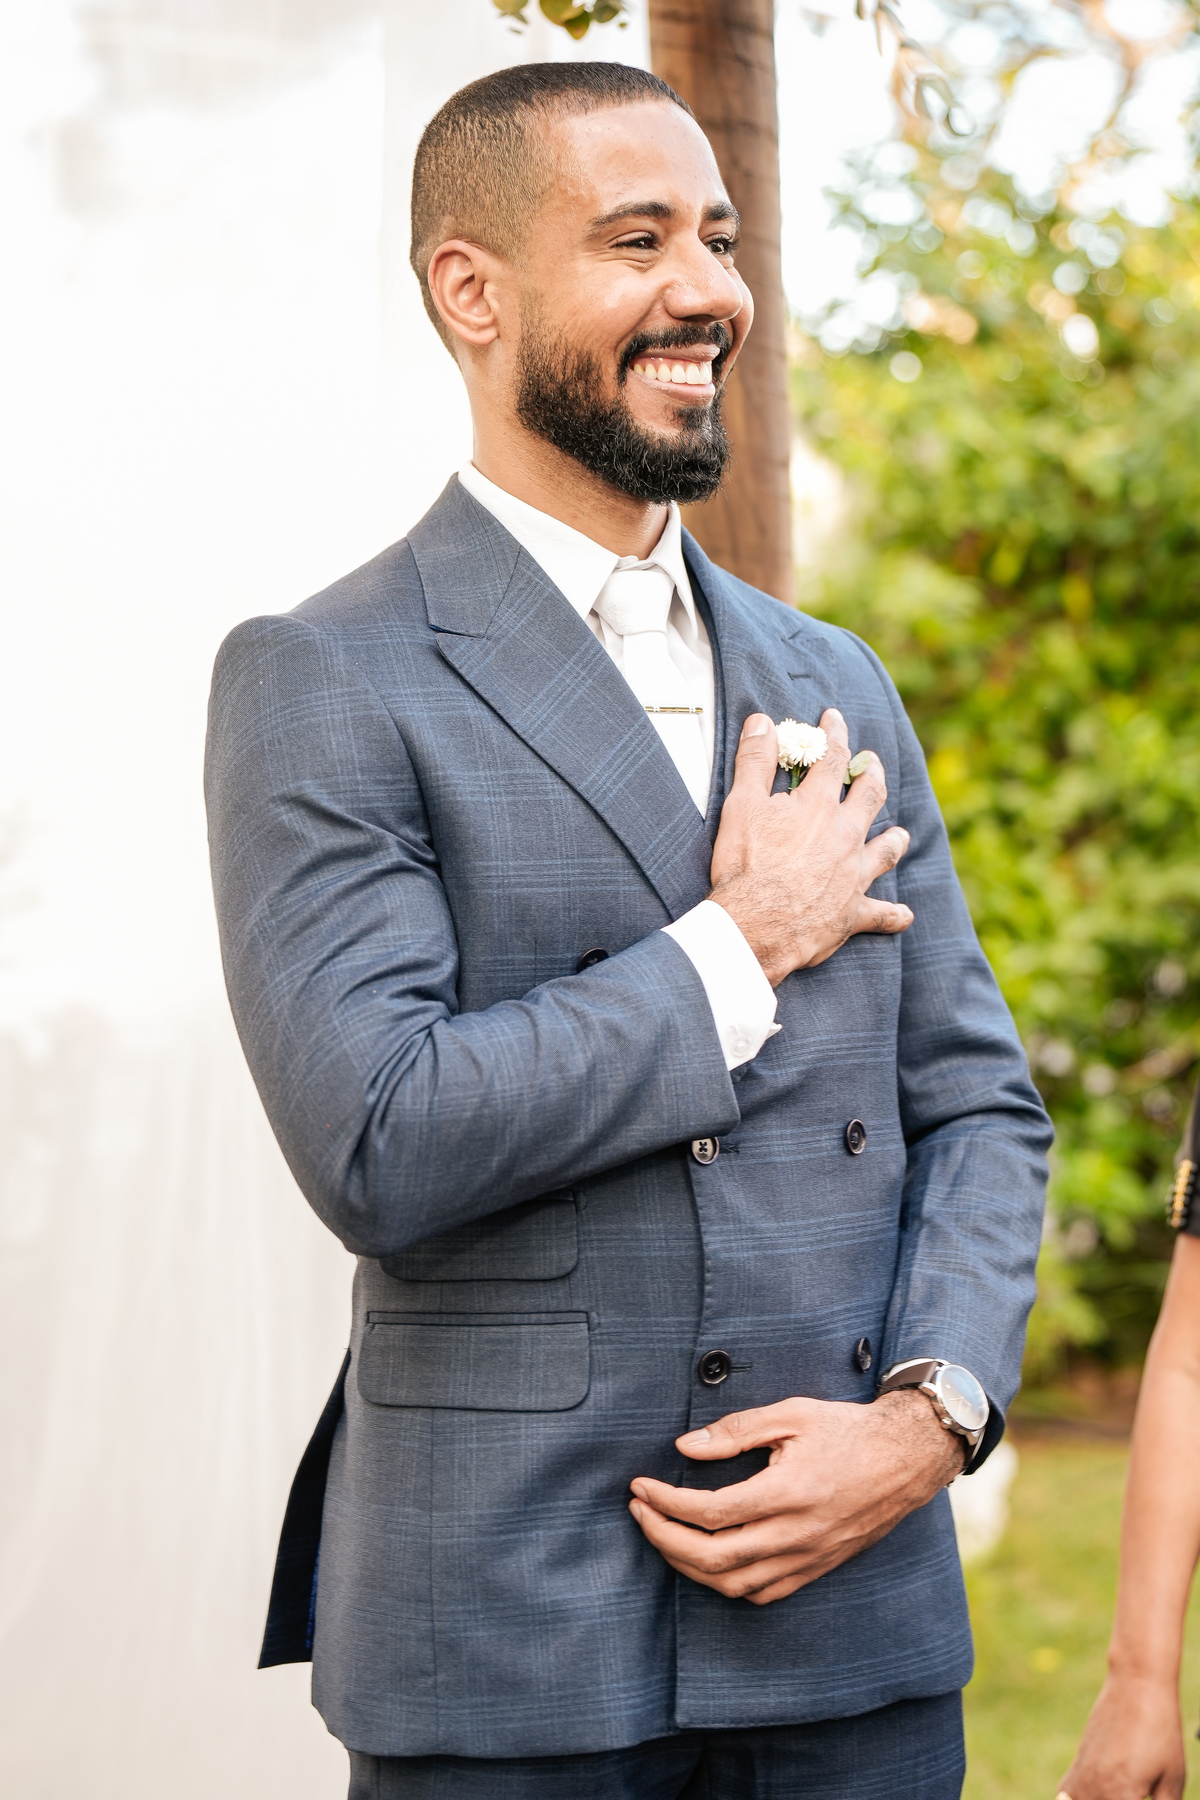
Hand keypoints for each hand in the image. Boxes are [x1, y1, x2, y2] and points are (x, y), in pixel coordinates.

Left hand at [628, 1391, 962, 1604]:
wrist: (906, 1458)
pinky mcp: (816, 1568)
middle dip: (663, 1538)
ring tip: (663, 1536)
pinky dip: (727, 1585)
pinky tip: (709, 1563)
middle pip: (712, 1558)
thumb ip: (736, 1430)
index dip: (665, 1503)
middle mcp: (796, 1534)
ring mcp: (808, 1558)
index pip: (709, 1512)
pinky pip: (763, 1593)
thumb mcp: (792, 1413)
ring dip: (688, 1567)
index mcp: (787, 1492)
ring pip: (733, 1585)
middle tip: (639, 1512)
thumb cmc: (848, 1429)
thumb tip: (685, 1446)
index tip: (640, 1486)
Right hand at [708, 708, 913, 986]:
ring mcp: (853, 874)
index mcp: (818, 806)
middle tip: (872, 764)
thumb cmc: (745, 865)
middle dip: (872, 775)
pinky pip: (881, 914)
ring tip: (899, 834)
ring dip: (893, 839)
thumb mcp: (740, 805)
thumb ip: (754, 761)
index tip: (834, 718)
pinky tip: (904, 916)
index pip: (832, 758)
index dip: (834, 733)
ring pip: (885, 851)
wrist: (756, 925)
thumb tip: (762, 721)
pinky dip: (893, 915)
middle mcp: (844, 835)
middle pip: (870, 796)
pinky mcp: (852, 912)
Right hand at [1058, 1673, 1185, 1799]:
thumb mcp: (1173, 1779)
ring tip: (1116, 1794)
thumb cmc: (1160, 1731)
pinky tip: (1091, 1797)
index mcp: (1123, 1797)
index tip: (1143, 1798)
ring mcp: (1082, 1777)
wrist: (1136, 1687)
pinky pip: (1065, 1798)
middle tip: (1134, 1793)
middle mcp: (1096, 1791)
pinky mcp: (1076, 1765)